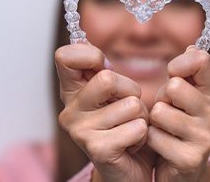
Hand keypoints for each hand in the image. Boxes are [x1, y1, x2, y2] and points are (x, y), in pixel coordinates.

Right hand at [55, 43, 153, 181]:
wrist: (130, 168)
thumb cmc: (125, 125)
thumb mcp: (115, 93)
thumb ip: (102, 70)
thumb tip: (84, 41)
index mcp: (73, 92)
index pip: (66, 56)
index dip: (90, 55)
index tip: (104, 67)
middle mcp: (70, 110)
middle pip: (108, 78)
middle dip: (131, 91)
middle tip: (128, 108)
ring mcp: (81, 131)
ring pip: (131, 104)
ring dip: (141, 116)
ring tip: (131, 127)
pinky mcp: (98, 149)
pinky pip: (137, 127)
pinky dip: (144, 134)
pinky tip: (133, 144)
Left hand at [147, 45, 209, 181]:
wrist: (180, 166)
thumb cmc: (178, 122)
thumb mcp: (182, 93)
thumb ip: (188, 71)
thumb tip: (192, 47)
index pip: (202, 61)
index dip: (180, 63)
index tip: (173, 73)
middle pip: (175, 86)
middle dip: (162, 97)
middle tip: (168, 109)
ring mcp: (206, 138)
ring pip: (160, 112)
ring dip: (154, 120)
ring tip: (164, 127)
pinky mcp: (191, 158)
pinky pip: (153, 136)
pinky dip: (150, 139)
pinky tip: (162, 145)